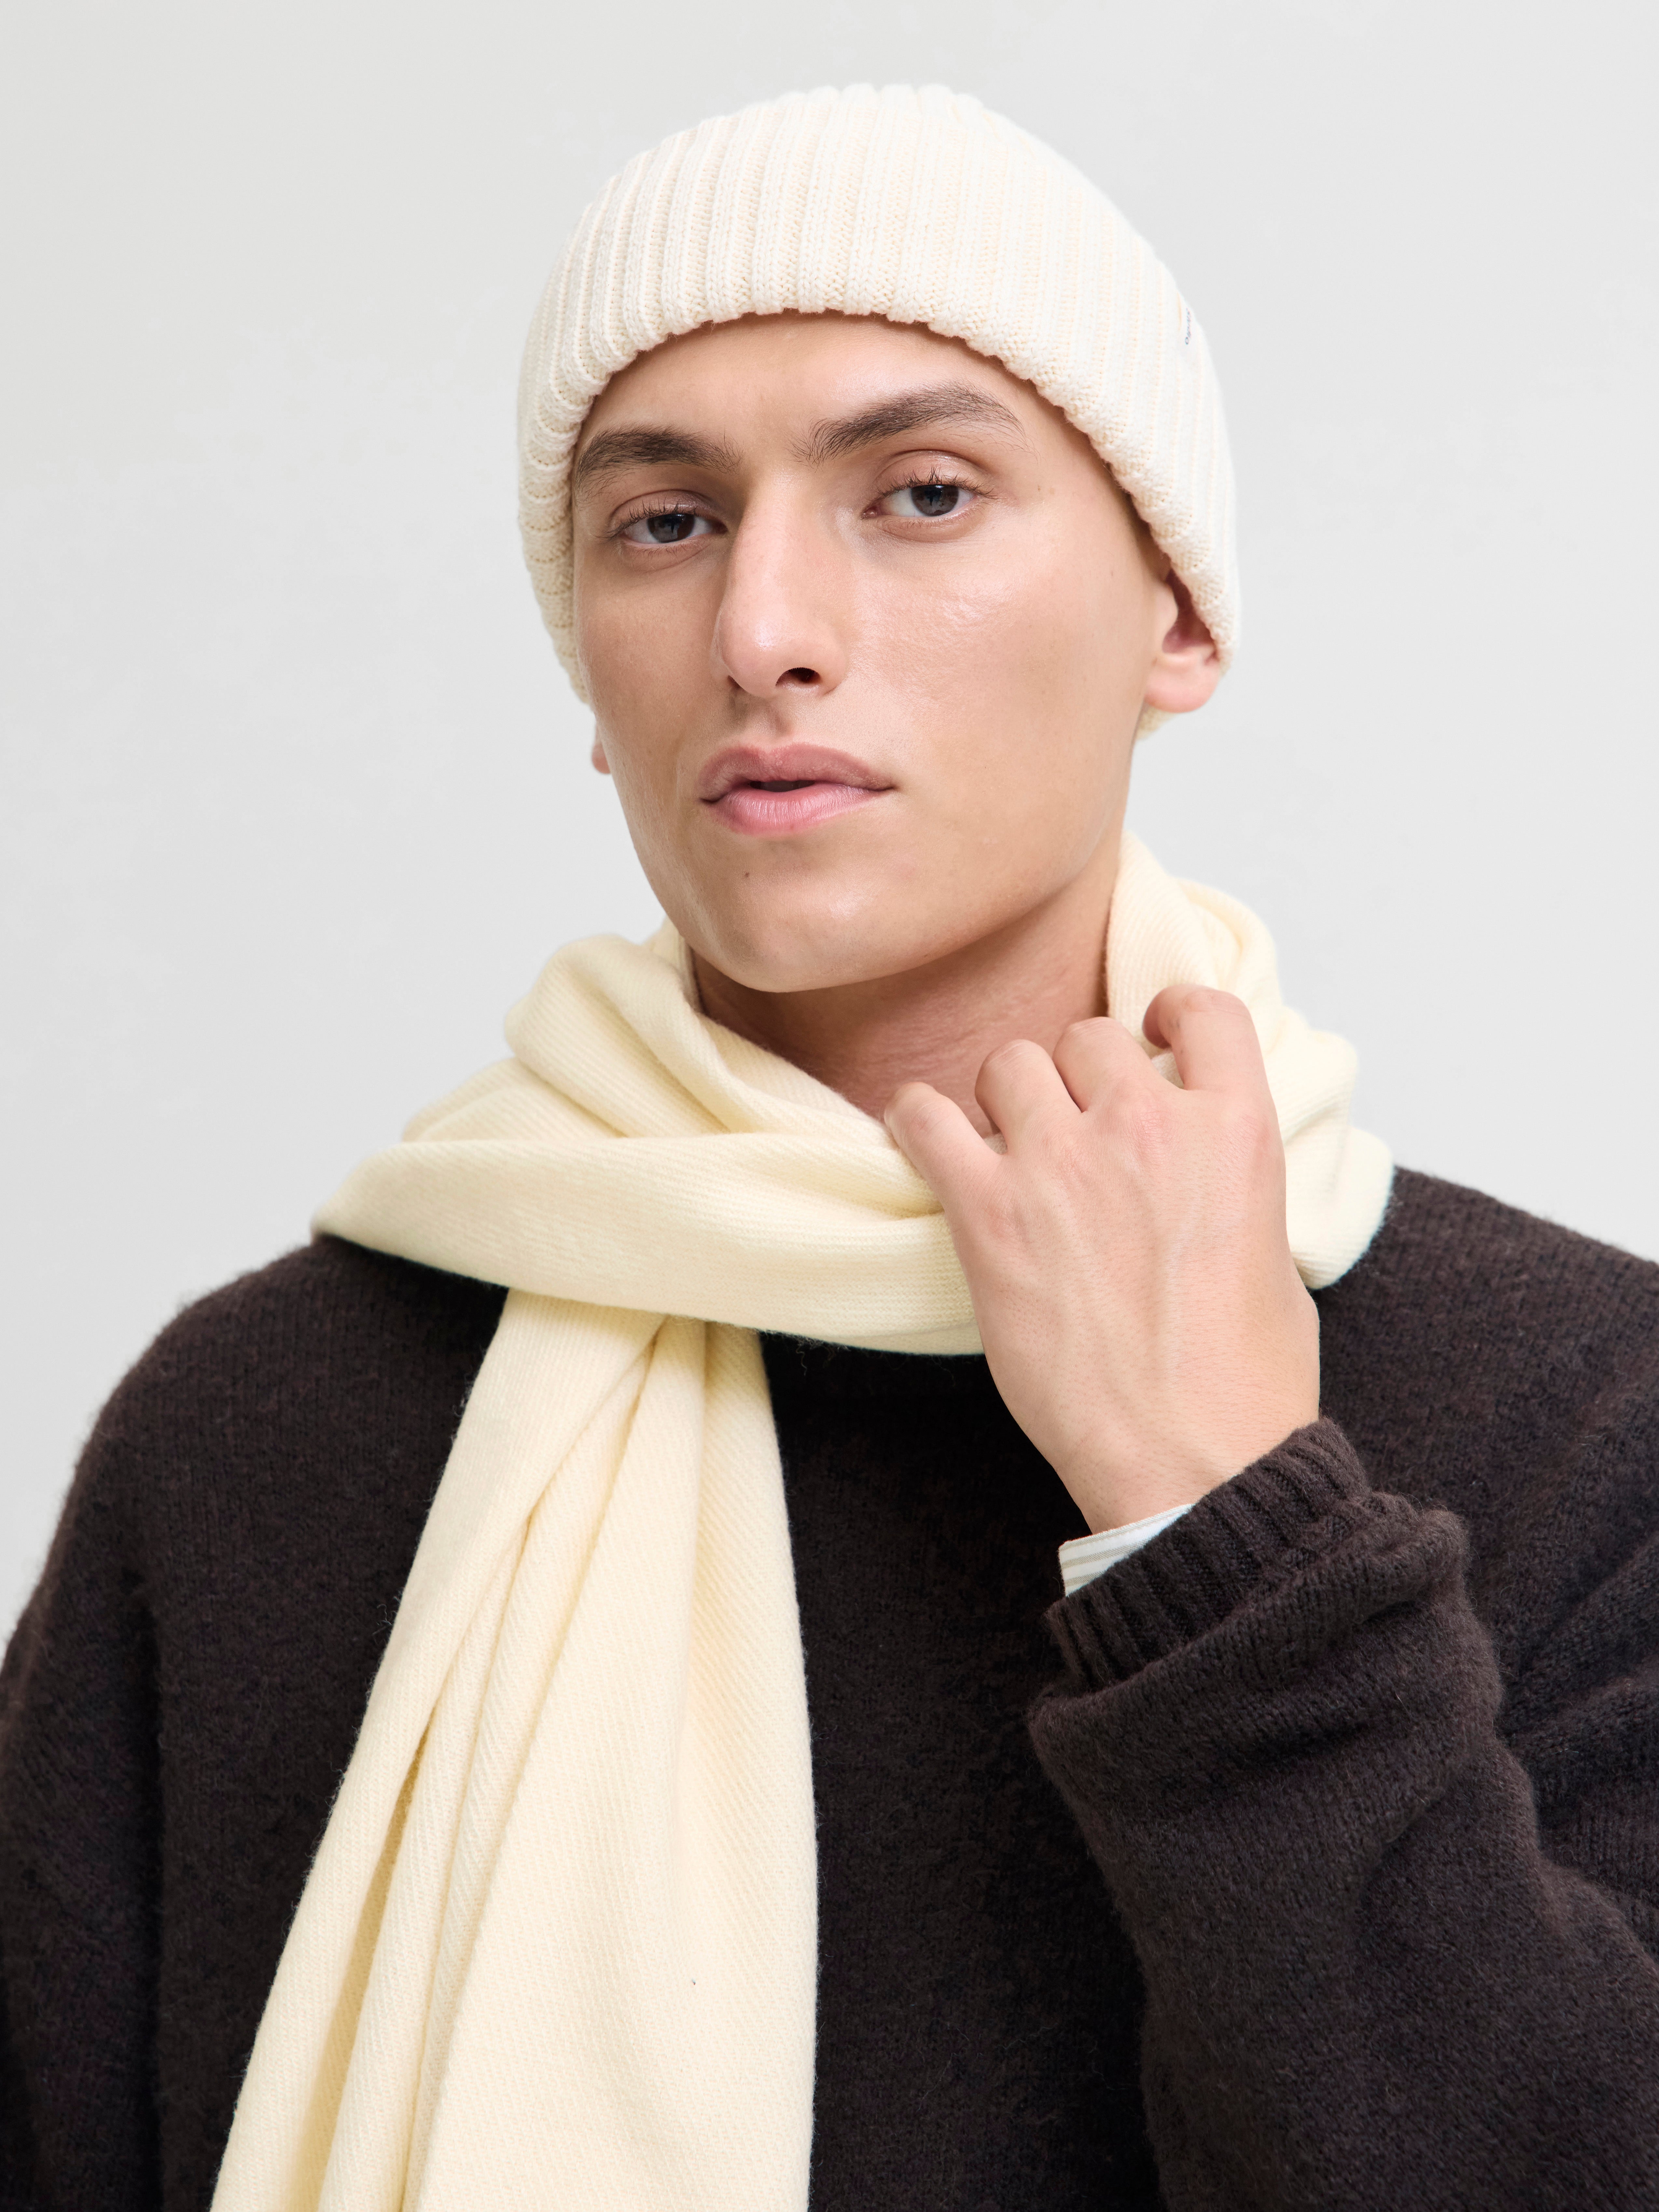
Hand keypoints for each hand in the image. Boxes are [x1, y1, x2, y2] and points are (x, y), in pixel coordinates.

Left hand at [885, 986, 1318, 1531]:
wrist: (1192, 1456)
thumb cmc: (1241, 1379)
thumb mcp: (1272, 1253)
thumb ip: (1229, 1182)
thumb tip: (1200, 1163)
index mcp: (1235, 1131)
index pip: (1204, 1009)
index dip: (1168, 1012)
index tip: (1147, 1032)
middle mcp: (1148, 1127)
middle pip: (1087, 1037)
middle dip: (1075, 1076)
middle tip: (1069, 1128)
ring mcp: (1064, 1163)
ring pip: (1010, 1063)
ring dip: (1004, 1097)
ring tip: (1005, 1145)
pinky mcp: (991, 1212)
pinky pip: (925, 1118)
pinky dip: (916, 1119)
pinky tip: (923, 1136)